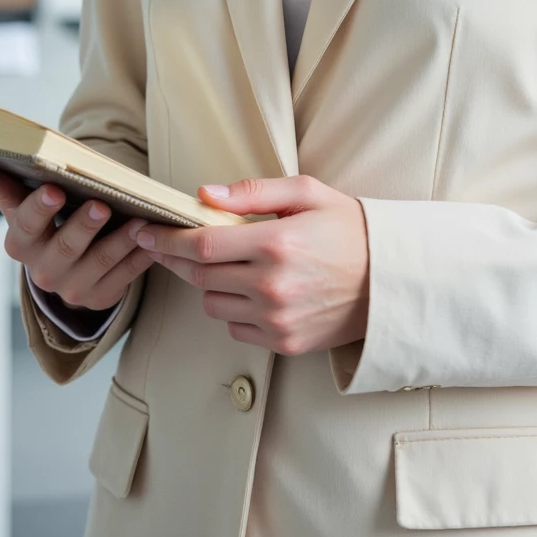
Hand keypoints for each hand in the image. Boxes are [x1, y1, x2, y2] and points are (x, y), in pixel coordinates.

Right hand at [0, 155, 155, 313]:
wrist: (64, 268)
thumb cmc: (45, 221)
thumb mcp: (21, 203)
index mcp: (22, 241)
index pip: (27, 223)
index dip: (40, 208)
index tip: (54, 189)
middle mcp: (43, 269)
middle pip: (65, 247)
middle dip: (84, 226)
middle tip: (101, 205)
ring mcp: (72, 287)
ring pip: (100, 263)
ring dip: (121, 241)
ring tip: (141, 220)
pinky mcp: (100, 297)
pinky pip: (125, 276)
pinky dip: (140, 256)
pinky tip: (153, 239)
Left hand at [133, 175, 368, 354]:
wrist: (391, 280)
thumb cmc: (349, 230)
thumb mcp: (307, 194)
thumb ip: (253, 192)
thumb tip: (204, 194)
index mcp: (276, 243)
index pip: (201, 245)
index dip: (166, 239)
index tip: (145, 231)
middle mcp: (272, 286)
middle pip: (199, 277)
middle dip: (177, 260)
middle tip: (170, 245)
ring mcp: (277, 319)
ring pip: (213, 304)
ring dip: (210, 284)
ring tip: (233, 266)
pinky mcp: (283, 343)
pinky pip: (235, 328)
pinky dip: (235, 310)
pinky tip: (254, 291)